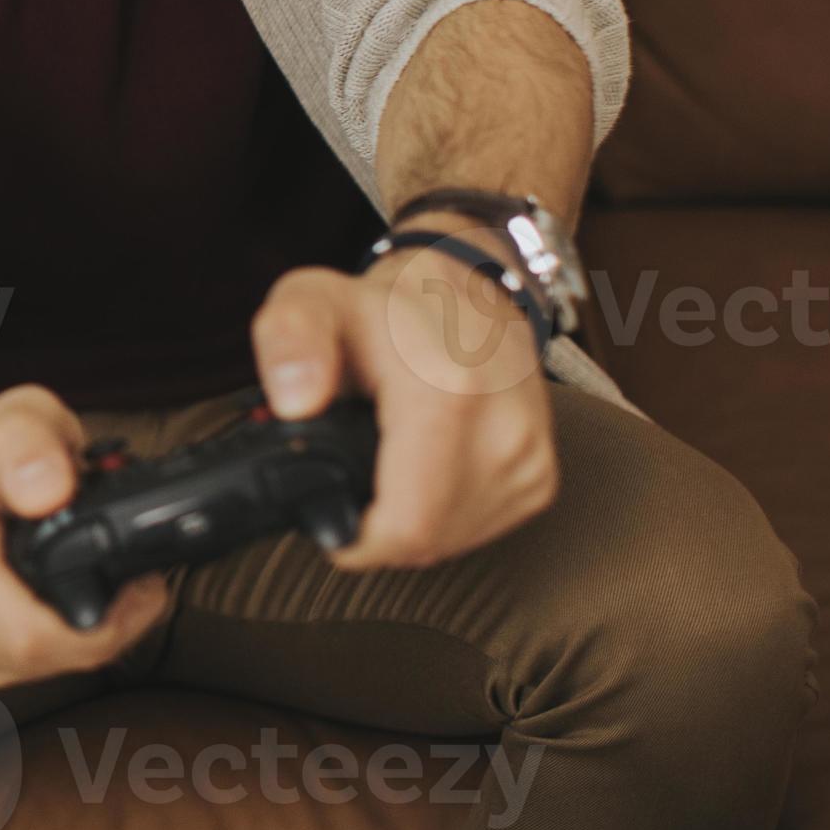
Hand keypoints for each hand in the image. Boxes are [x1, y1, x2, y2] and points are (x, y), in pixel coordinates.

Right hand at [0, 379, 170, 689]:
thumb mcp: (16, 416)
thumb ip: (30, 443)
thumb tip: (47, 493)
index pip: (30, 635)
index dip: (103, 627)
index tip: (140, 589)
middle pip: (45, 656)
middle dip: (109, 630)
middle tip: (140, 583)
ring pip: (42, 669)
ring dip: (91, 638)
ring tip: (113, 588)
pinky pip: (31, 668)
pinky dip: (67, 642)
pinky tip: (79, 603)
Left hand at [249, 239, 558, 572]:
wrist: (466, 288)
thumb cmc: (385, 305)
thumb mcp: (312, 299)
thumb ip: (289, 342)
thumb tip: (295, 404)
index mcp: (449, 392)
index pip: (407, 524)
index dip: (353, 537)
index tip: (321, 510)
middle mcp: (504, 432)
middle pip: (425, 540)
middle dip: (373, 528)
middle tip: (344, 480)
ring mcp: (530, 458)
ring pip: (451, 541)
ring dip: (407, 523)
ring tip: (379, 467)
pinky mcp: (540, 476)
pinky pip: (478, 528)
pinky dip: (440, 515)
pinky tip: (417, 473)